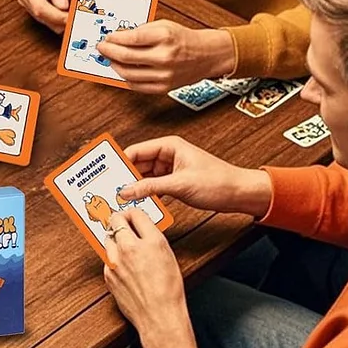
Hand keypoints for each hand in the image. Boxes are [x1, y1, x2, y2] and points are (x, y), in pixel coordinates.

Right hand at [13, 0, 68, 31]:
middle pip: (40, 15)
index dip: (56, 16)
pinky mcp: (30, 5)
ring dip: (57, 23)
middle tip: (75, 22)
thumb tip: (63, 7)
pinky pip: (42, 16)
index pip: (40, 7)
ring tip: (72, 21)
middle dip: (58, 21)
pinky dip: (54, 19)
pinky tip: (64, 19)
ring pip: (41, 19)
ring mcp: (25, 2)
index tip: (70, 18)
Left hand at [96, 21, 234, 93]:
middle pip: (126, 56)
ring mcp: (164, 74)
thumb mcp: (163, 25)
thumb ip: (141, 31)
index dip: (114, 38)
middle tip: (102, 48)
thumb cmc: (184, 39)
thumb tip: (117, 38)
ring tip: (111, 59)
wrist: (207, 55)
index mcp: (164, 37)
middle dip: (108, 51)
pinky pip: (136, 85)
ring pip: (128, 73)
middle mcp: (165, 56)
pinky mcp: (164, 87)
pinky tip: (123, 70)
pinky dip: (126, 78)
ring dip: (114, 65)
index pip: (131, 38)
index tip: (107, 37)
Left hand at [103, 208, 196, 347]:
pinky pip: (107, 257)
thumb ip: (153, 238)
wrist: (159, 316)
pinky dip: (113, 257)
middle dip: (119, 220)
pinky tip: (124, 265)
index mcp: (151, 241)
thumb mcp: (168, 256)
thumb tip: (141, 227)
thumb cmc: (168, 291)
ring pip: (108, 238)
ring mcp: (116, 261)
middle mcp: (131, 248)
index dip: (133, 213)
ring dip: (115, 238)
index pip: (135, 213)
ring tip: (125, 246)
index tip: (132, 216)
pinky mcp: (108, 273)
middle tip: (123, 223)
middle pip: (116, 220)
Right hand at [120, 136, 271, 217]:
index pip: (135, 150)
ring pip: (144, 176)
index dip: (120, 162)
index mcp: (169, 145)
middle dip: (125, 176)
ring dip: (135, 187)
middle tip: (111, 189)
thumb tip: (126, 190)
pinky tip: (138, 201)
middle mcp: (168, 154)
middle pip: (137, 163)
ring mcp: (171, 168)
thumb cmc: (219, 182)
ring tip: (121, 197)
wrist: (240, 194)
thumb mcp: (180, 185)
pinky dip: (146, 193)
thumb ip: (150, 187)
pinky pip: (153, 186)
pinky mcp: (175, 182)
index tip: (107, 174)